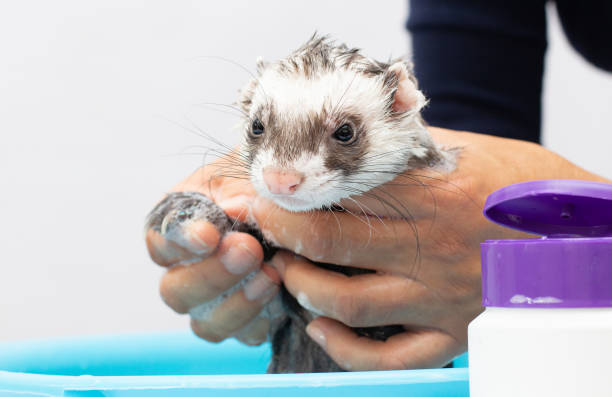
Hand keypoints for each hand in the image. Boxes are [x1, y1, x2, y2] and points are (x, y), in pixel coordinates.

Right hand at [145, 157, 280, 345]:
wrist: (298, 202)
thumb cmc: (264, 184)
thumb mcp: (249, 174)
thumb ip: (237, 193)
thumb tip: (234, 211)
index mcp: (178, 226)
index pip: (161, 240)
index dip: (181, 241)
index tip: (209, 236)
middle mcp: (186, 270)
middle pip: (175, 291)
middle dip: (212, 274)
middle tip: (248, 250)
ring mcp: (214, 301)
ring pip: (205, 323)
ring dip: (237, 303)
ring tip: (270, 274)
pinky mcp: (247, 321)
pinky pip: (245, 335)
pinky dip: (261, 319)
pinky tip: (279, 295)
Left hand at [238, 127, 608, 369]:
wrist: (588, 236)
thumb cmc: (528, 186)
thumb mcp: (471, 153)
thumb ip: (411, 152)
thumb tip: (357, 146)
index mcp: (433, 195)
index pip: (339, 194)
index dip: (289, 194)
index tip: (261, 191)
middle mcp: (432, 248)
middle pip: (332, 244)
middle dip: (281, 234)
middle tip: (259, 227)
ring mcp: (442, 297)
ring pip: (349, 303)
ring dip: (303, 288)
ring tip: (287, 272)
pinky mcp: (455, 333)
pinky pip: (390, 357)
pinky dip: (346, 349)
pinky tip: (322, 327)